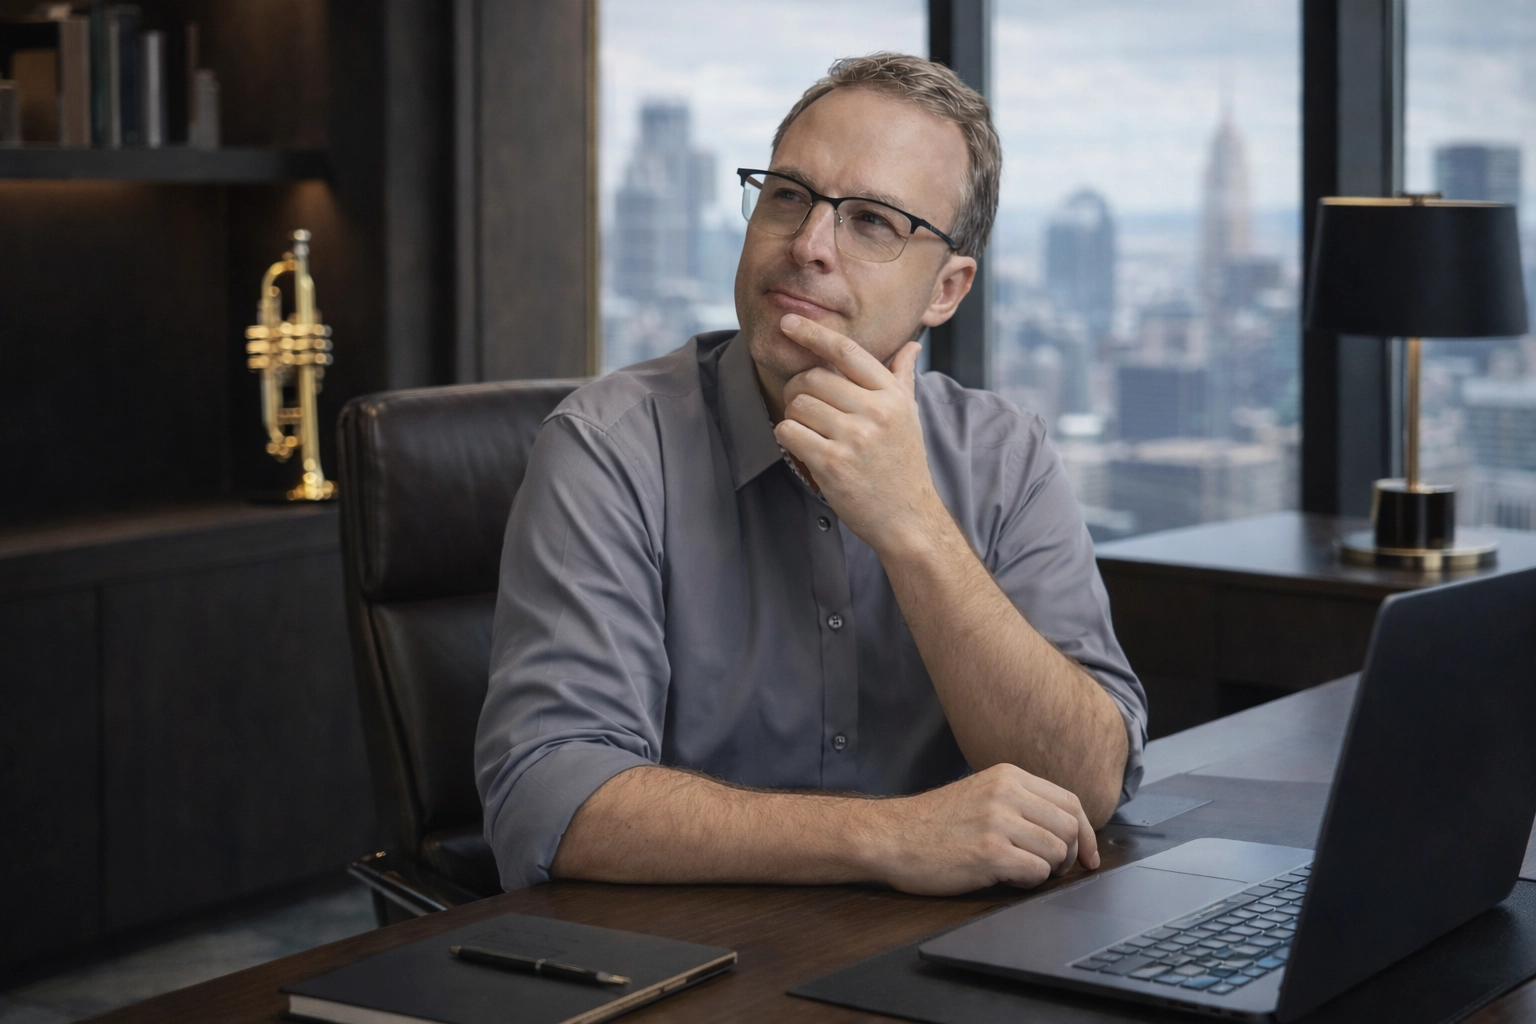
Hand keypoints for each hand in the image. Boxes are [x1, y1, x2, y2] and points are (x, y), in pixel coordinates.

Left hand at [772, 314, 944, 555]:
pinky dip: (787, 436)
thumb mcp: (909, 417)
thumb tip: (911, 346)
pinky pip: (789, 432)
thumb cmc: (903, 464)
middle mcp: (875, 412)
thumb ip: (902, 379)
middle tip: (804, 406)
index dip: (814, 332)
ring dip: (793, 415)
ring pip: (798, 404)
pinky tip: (802, 447)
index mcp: (892, 396)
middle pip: (813, 377)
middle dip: (799, 388)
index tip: (789, 323)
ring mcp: (853, 438)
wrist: (907, 518)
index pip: (847, 351)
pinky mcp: (832, 464)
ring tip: (809, 430)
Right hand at [853, 763, 1099, 895]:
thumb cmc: (934, 823)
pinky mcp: (989, 853)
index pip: (1069, 801)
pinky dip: (1028, 881)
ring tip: (1018, 869)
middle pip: (1070, 827)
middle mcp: (1006, 793)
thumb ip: (1020, 802)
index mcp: (1008, 776)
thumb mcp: (981, 793)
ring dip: (1045, 870)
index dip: (1086, 833)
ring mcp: (998, 821)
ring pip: (1057, 852)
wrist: (891, 836)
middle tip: (1048, 868)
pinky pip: (1036, 873)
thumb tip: (1068, 828)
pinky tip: (1005, 876)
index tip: (1087, 856)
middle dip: (1068, 855)